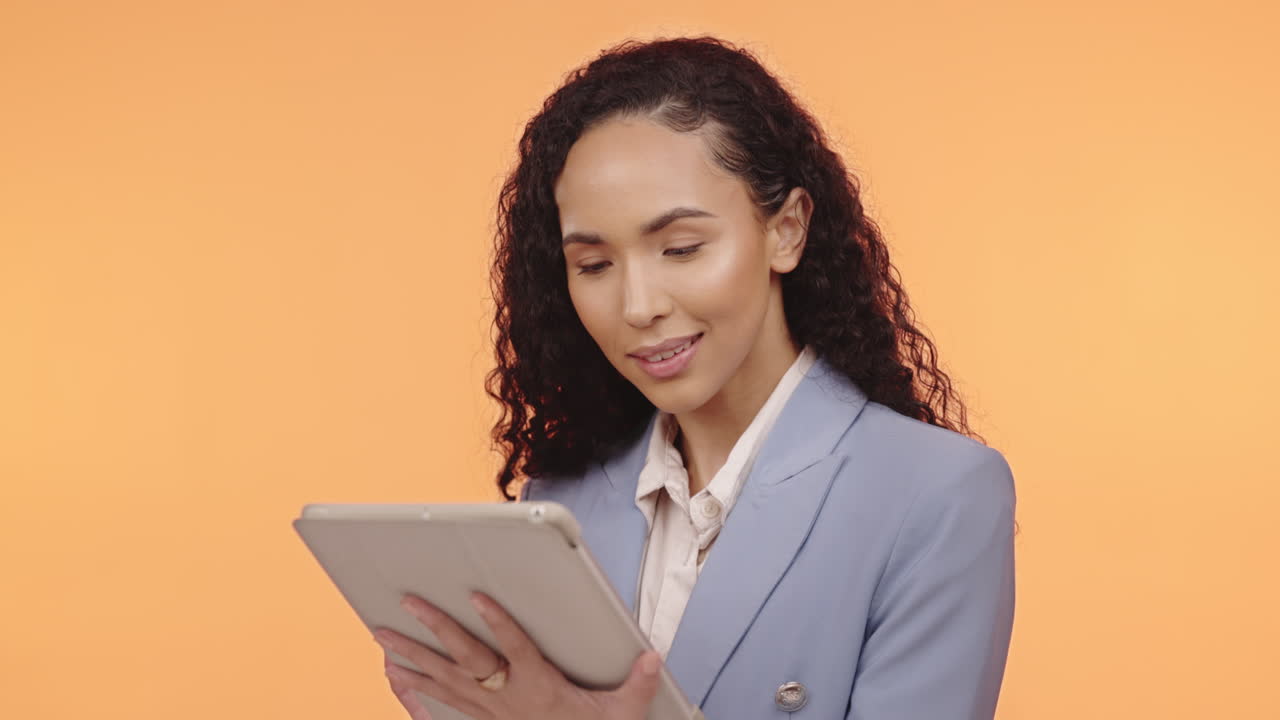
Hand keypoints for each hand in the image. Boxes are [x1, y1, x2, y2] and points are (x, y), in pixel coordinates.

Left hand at [373, 592, 663, 719]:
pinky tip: (392, 674)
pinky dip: (414, 688)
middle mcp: (506, 698)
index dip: (497, 623)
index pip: (515, 650)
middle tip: (409, 603)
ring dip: (411, 655)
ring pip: (443, 679)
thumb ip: (636, 685)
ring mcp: (488, 711)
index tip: (478, 597)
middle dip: (435, 630)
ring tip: (381, 633)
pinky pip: (439, 702)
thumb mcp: (620, 715)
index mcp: (538, 689)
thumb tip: (653, 657)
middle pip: (465, 660)